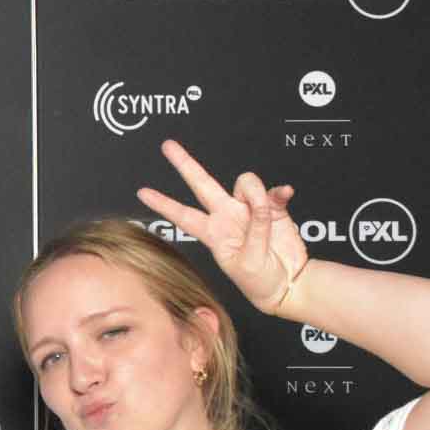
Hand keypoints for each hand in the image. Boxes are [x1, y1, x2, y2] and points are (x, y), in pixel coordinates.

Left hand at [136, 139, 309, 314]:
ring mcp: (249, 210)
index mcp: (214, 233)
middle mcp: (228, 216)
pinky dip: (278, 191)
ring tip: (265, 211)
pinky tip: (284, 194)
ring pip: (244, 182)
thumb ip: (254, 230)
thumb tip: (260, 205)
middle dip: (185, 164)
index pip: (183, 215)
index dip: (163, 204)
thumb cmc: (259, 281)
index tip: (142, 193)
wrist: (286, 283)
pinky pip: (273, 190)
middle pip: (202, 184)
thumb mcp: (249, 261)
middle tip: (167, 145)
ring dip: (255, 192)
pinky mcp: (273, 208)